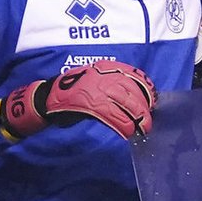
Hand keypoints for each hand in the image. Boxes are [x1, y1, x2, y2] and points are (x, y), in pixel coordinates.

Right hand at [0, 58, 158, 140]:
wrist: (48, 98)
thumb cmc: (73, 92)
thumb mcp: (95, 81)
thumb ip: (113, 86)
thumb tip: (136, 99)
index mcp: (106, 67)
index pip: (134, 75)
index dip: (147, 90)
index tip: (153, 101)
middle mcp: (104, 75)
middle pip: (133, 92)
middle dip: (144, 108)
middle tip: (148, 121)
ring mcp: (97, 89)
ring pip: (126, 104)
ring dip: (137, 119)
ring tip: (142, 129)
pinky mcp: (91, 104)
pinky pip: (113, 116)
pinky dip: (123, 125)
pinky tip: (127, 132)